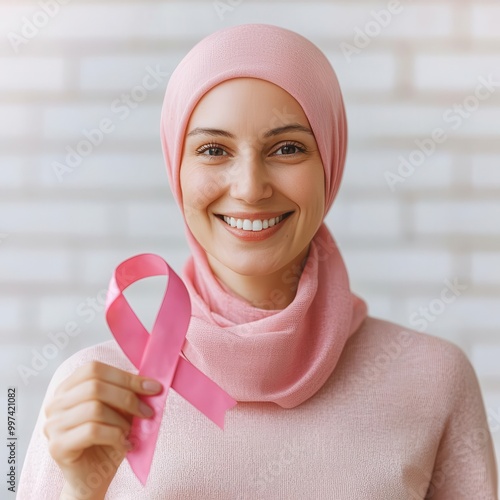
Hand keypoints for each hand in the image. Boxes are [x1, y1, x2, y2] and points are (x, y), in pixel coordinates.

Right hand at [43, 361, 161, 498]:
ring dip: (121, 421)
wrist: (93, 478)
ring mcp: (53, 425)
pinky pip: (92, 431)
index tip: (153, 387)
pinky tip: (124, 444)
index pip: (94, 369)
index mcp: (68, 387)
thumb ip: (128, 393)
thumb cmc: (107, 440)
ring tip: (131, 432)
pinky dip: (115, 436)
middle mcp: (56, 403)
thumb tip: (150, 382)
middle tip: (147, 412)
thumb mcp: (120, 411)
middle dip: (128, 397)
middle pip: (94, 386)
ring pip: (94, 408)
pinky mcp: (57, 446)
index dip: (125, 376)